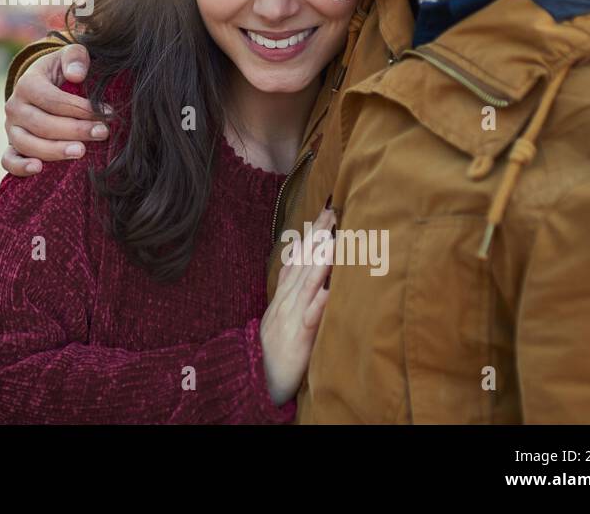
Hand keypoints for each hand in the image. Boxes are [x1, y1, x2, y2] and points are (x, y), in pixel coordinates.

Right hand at [0, 42, 109, 175]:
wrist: (44, 85)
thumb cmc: (62, 71)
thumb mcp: (70, 56)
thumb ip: (75, 58)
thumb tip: (76, 75)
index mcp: (27, 83)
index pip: (53, 100)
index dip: (81, 108)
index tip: (107, 113)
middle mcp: (15, 107)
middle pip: (42, 124)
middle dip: (75, 130)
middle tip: (101, 133)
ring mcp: (11, 128)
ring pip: (27, 144)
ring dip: (55, 150)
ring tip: (81, 152)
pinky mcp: (12, 146)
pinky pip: (8, 160)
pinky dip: (20, 167)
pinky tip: (39, 169)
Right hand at [259, 208, 334, 405]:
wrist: (254, 379)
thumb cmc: (275, 350)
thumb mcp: (282, 315)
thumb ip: (293, 292)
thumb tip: (307, 269)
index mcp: (285, 294)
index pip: (299, 256)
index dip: (312, 233)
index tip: (327, 211)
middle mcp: (287, 299)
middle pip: (303, 261)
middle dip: (319, 235)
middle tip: (334, 210)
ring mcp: (291, 316)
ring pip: (306, 282)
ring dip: (320, 259)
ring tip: (334, 237)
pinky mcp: (298, 336)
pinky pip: (311, 315)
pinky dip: (321, 299)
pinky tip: (333, 286)